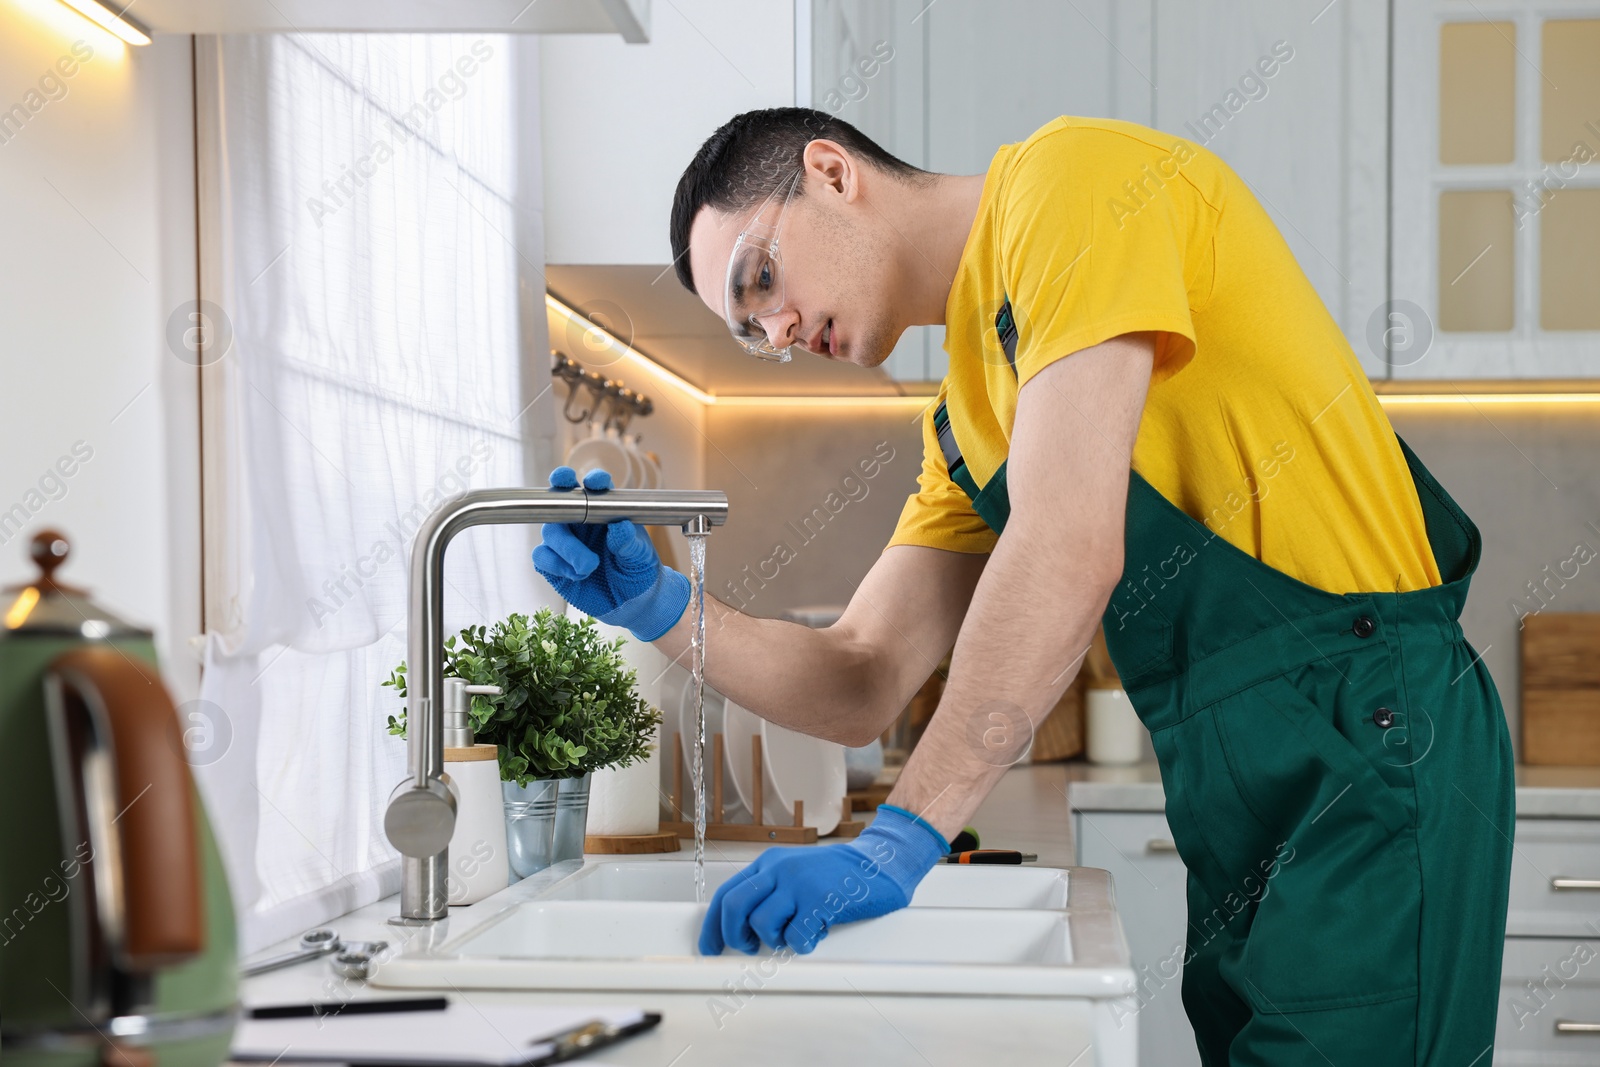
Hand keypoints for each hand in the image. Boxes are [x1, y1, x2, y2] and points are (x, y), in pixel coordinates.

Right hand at [532, 466, 690, 641]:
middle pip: (562, 503)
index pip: (596, 489)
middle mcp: (581, 523)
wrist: (633, 601)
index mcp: (605, 513)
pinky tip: (577, 576)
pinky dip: (557, 565)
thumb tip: (620, 527)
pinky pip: (542, 556)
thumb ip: (631, 543)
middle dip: (559, 496)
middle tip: (564, 497)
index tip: (595, 484)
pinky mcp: (553, 564)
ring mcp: (564, 542)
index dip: (593, 481)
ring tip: (589, 566)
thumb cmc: (638, 570)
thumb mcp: (641, 556)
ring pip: (550, 532)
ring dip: (567, 548)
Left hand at [698, 805, 948, 954]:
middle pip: (734, 907)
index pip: (727, 893)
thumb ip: (770, 892)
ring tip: (793, 936)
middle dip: (734, 936)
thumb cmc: (837, 876)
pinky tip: (815, 936)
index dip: (712, 925)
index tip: (709, 948)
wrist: (879, 863)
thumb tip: (739, 928)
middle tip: (749, 948)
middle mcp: (779, 869)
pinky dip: (802, 945)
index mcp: (769, 863)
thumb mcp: (795, 874)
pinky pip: (796, 935)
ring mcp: (800, 883)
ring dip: (774, 940)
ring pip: (762, 923)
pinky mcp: (820, 900)